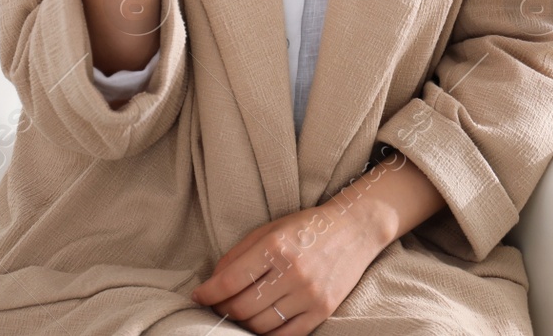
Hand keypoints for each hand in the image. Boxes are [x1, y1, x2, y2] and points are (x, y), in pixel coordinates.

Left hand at [191, 196, 386, 333]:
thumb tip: (213, 282)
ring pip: (261, 325)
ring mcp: (309, 294)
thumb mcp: (270, 229)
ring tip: (238, 314)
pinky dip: (267, 334)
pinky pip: (287, 335)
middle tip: (218, 306)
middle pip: (242, 307)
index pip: (230, 281)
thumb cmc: (307, 227)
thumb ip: (239, 254)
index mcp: (275, 246)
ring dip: (243, 323)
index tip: (198, 296)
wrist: (354, 228)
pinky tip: (259, 325)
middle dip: (222, 310)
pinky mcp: (323, 310)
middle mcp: (292, 272)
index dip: (208, 293)